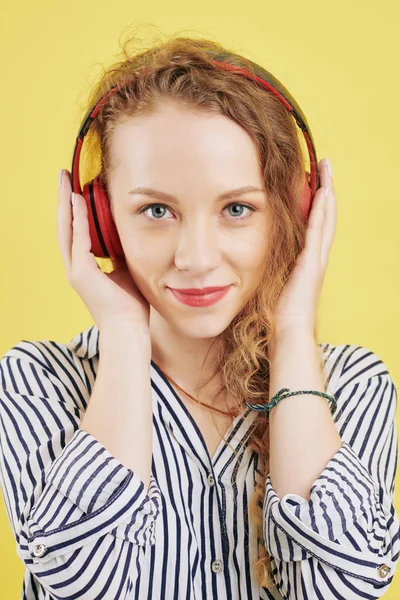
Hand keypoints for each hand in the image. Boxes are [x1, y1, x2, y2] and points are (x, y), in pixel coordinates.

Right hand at [57, 170, 150, 332]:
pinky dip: (78, 219)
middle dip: (64, 199)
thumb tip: (124, 236)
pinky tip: (78, 201)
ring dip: (66, 203)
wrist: (129, 329)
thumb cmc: (130, 305)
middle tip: (63, 175)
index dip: (74, 209)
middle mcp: (76, 267)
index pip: (76, 231)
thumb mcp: (126, 270)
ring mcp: (76, 270)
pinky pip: (79, 240)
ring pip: (66, 229)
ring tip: (65, 180)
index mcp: (85, 267)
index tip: (76, 187)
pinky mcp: (81, 274)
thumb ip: (120, 253)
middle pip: (65, 225)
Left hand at [271, 158, 336, 337]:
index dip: (315, 202)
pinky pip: (319, 231)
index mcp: (306, 262)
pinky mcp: (313, 263)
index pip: (313, 225)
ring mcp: (317, 260)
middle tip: (325, 165)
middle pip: (324, 216)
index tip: (312, 181)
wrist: (287, 335)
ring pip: (325, 218)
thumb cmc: (276, 316)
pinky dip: (322, 211)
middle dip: (325, 190)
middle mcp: (315, 258)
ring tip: (327, 168)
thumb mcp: (269, 285)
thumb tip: (243, 261)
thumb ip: (264, 269)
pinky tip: (324, 192)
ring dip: (327, 192)